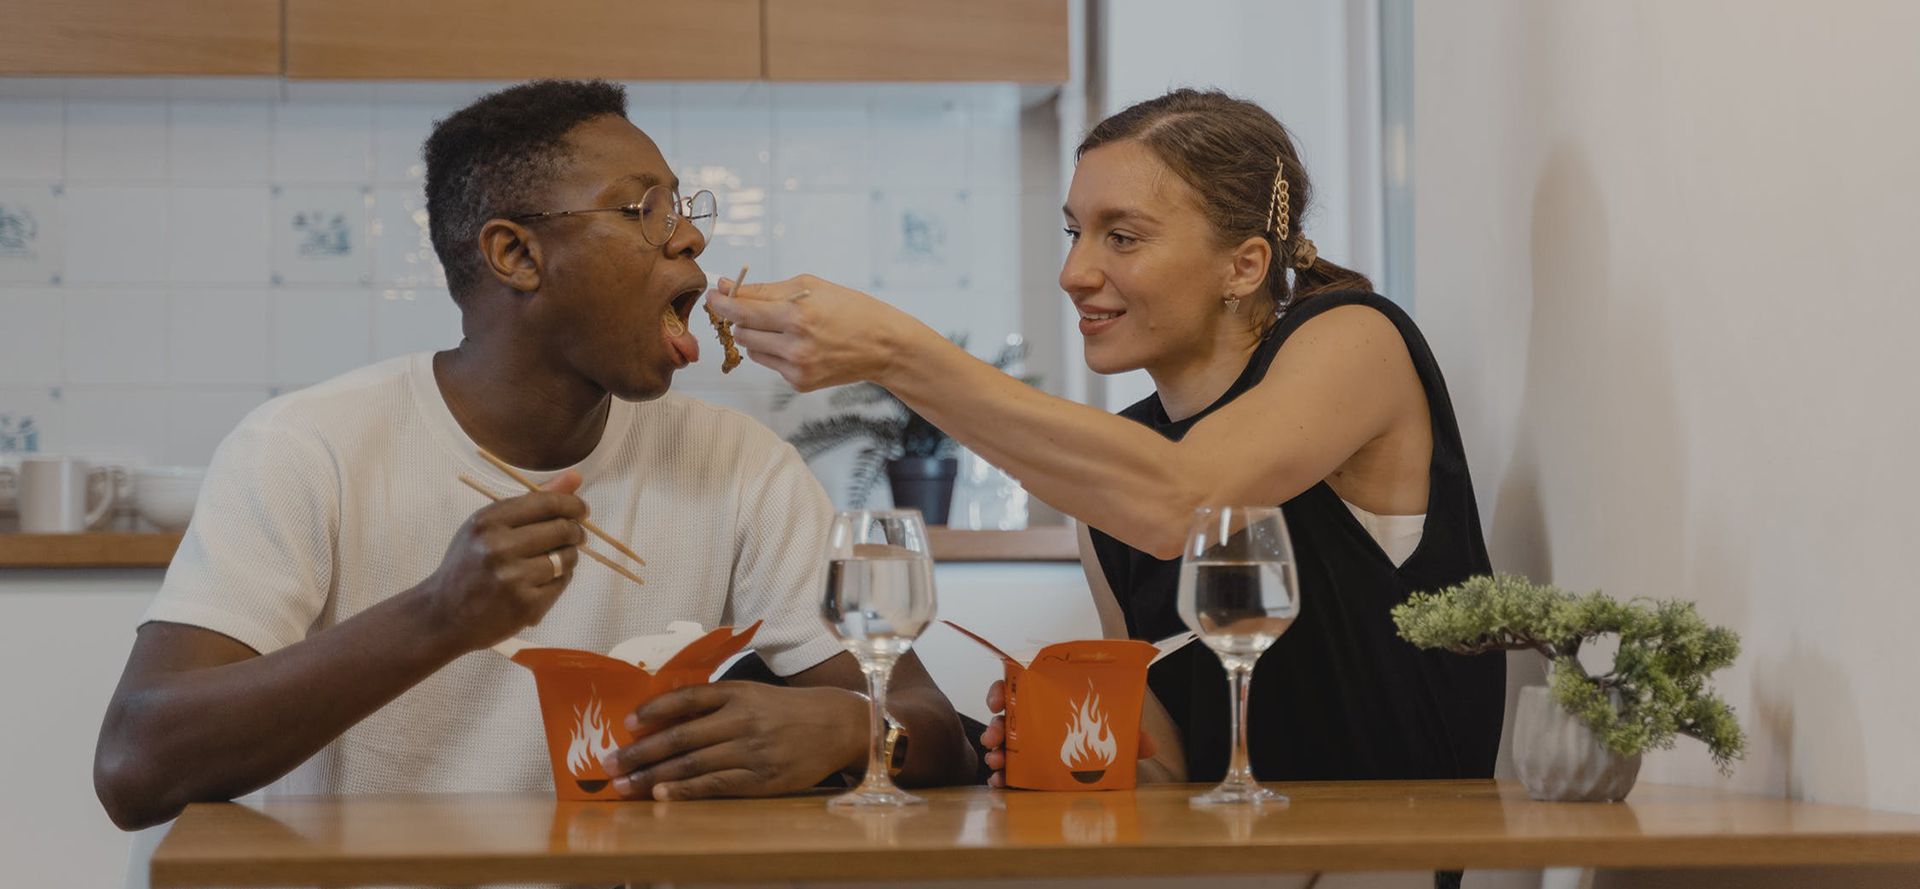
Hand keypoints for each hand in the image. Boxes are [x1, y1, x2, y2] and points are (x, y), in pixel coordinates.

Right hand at [417, 470, 586, 651]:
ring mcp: (513, 578)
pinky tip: (543, 582)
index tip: (581, 509)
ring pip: (567, 558)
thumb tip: (575, 477)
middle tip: (576, 535)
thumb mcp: (487, 526)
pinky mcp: (526, 605)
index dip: (572, 504)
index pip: (546, 503)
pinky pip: (562, 583)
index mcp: (488, 522)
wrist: (443, 616)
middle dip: (576, 531)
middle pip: (562, 529)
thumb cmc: (468, 565)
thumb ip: (532, 501)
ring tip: (555, 560)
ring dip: (569, 557)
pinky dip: (560, 580)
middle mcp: (499, 548)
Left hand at [600, 682, 867, 800]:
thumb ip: (716, 702)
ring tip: (625, 785)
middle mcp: (742, 720)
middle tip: (609, 763)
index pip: (688, 698)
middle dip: (640, 751)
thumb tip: (667, 714)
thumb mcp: (754, 694)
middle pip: (681, 736)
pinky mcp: (762, 779)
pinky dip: (685, 791)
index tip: (626, 723)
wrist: (837, 725)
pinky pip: (715, 785)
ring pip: (693, 763)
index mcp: (739, 693)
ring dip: (653, 775)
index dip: (654, 710)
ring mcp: (752, 751)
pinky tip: (662, 795)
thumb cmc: (787, 710)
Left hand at [705, 274, 931, 391]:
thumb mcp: (811, 286)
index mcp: (797, 315)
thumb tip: (726, 286)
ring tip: (782, 326)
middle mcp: (794, 345)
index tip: (712, 294)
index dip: (721, 301)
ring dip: (756, 335)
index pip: (742, 310)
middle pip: (741, 331)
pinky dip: (775, 351)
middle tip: (748, 307)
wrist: (884, 346)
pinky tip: (798, 344)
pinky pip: (769, 364)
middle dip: (740, 317)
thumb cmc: (850, 308)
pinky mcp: (799, 383)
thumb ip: (765, 289)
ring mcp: (797, 368)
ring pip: (751, 349)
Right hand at [979, 679, 1156, 787]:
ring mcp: (1026, 746)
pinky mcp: (1025, 769)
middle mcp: (1033, 721)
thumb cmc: (1105, 740)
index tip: (997, 701)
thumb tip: (1148, 745)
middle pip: (1005, 717)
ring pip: (1002, 743)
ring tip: (997, 762)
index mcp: (1049, 702)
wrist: (1103, 773)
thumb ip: (1130, 736)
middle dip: (994, 726)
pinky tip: (999, 783)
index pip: (1019, 687)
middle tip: (995, 738)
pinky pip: (1005, 770)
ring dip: (994, 751)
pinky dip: (999, 776)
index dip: (1002, 690)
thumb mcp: (1118, 735)